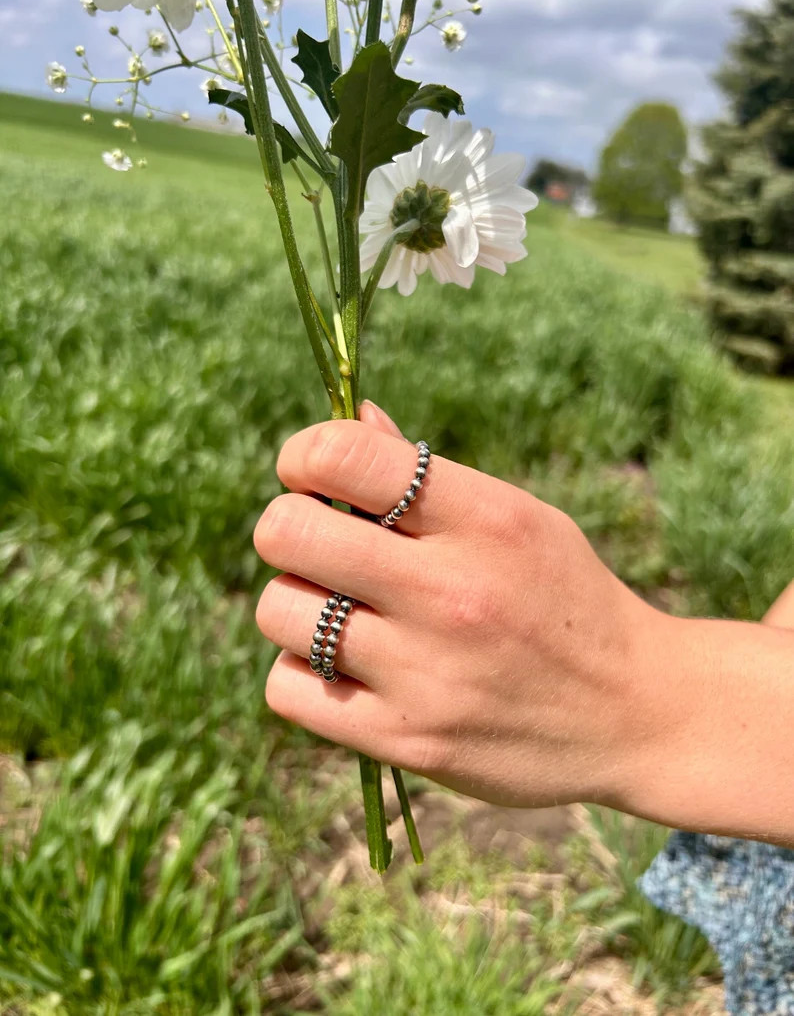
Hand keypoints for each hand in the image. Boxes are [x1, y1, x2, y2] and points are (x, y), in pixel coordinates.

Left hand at [253, 402, 666, 810]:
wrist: (636, 714)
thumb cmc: (567, 600)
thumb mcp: (522, 519)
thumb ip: (429, 475)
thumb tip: (353, 417)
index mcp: (484, 517)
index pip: (343, 456)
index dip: (303, 456)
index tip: (312, 477)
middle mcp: (450, 589)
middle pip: (286, 533)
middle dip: (286, 529)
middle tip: (316, 547)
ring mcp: (425, 671)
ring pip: (278, 611)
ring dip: (294, 605)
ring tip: (339, 612)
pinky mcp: (406, 740)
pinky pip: (287, 690)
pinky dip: (300, 673)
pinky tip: (343, 667)